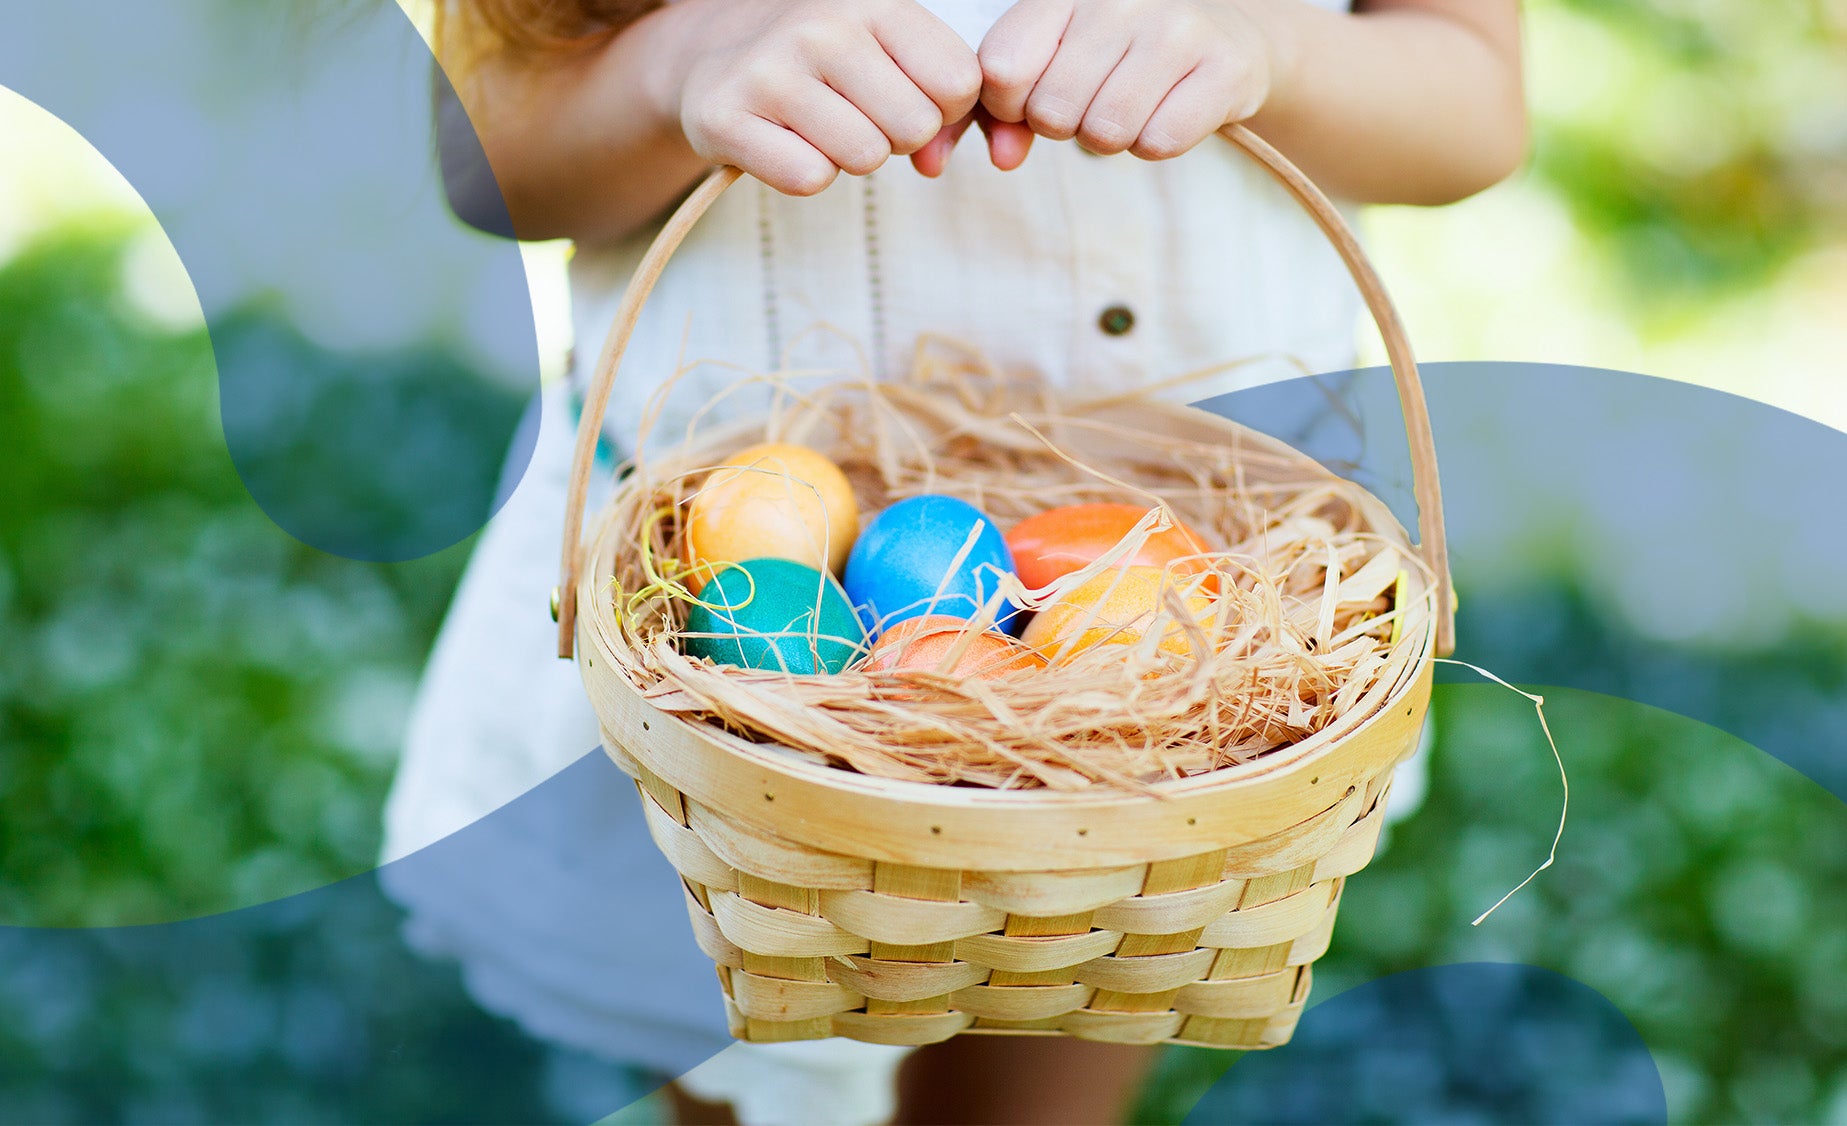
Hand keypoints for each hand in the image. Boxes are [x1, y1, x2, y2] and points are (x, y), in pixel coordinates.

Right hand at [667, 0, 1020, 194]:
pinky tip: (782, 141)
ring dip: (848, 158)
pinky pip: (809, 178)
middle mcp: (820, 26)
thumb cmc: (819, 64)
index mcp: (872, 1)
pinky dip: (802, 173)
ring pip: (864, 157)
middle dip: (895, 138)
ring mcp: (770, 70)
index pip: (959, 81)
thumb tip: (936, 162)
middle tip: (857, 118)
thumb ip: (937, 98)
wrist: (710, 59)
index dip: (943, 110)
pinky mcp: (725, 117)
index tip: (906, 99)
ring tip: (817, 127)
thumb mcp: (882, 51)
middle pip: (915, 126)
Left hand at [978, 0, 1277, 159]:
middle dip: (1064, 126)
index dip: (1009, 106)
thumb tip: (1003, 159)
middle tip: (1093, 102)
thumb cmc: (1119, 54)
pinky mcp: (1223, 67)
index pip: (1002, 67)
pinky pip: (1158, 143)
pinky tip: (1166, 110)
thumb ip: (1007, 110)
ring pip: (1105, 132)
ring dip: (1110, 138)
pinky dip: (1154, 143)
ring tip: (1130, 105)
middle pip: (1052, 111)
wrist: (1223, 35)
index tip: (1033, 99)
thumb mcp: (1054, 62)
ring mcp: (1177, 29)